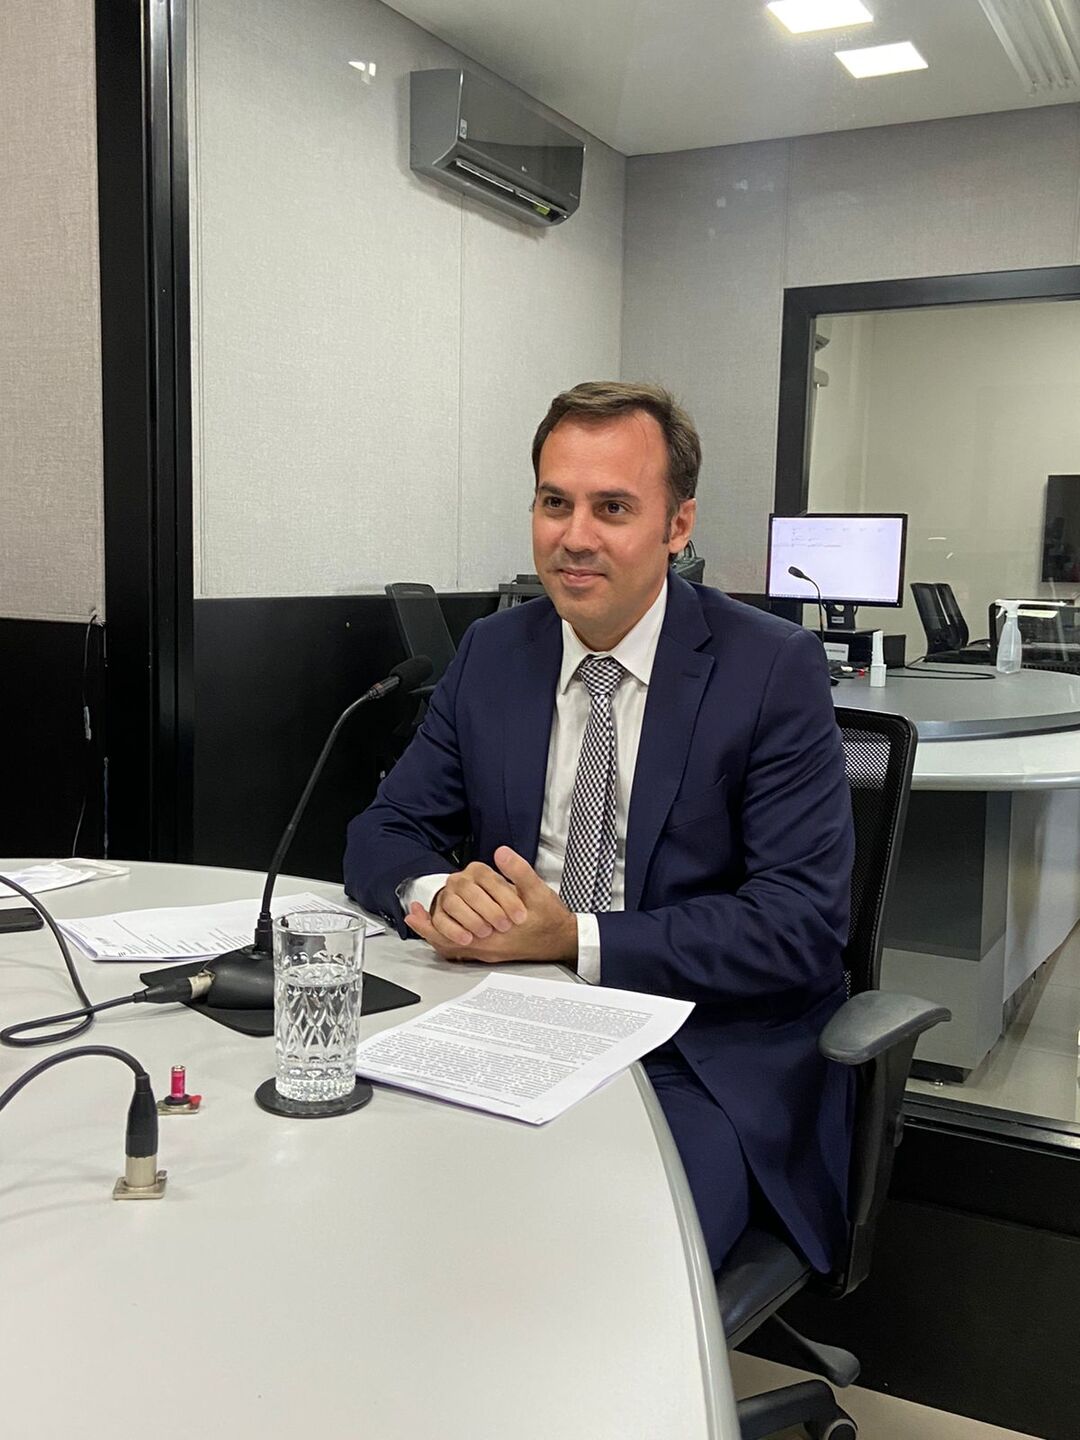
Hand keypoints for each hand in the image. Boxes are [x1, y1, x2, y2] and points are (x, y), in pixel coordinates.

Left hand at [404, 847, 577, 963]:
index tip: (414, 911)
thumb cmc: (551, 920)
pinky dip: (449, 940)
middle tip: (413, 915)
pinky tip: (444, 928)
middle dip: (430, 927)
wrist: (563, 941)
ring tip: (419, 922)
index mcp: (496, 933)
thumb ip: (519, 872)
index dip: (432, 922)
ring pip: (454, 949)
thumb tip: (501, 854)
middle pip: (448, 943)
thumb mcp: (539, 891)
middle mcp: (488, 946)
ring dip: (436, 935)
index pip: (454, 932)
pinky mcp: (494, 950)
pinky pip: (464, 951)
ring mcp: (490, 950)